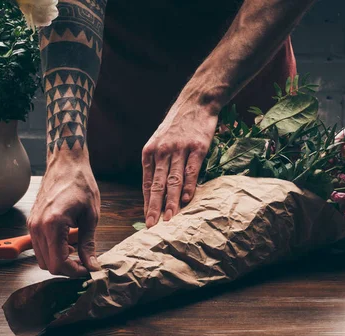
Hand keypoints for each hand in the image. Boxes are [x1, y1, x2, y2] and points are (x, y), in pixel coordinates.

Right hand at [28, 152, 100, 276]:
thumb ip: (88, 244)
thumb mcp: (91, 217)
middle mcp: (37, 227)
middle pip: (48, 265)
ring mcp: (32, 224)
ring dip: (59, 260)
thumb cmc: (81, 184)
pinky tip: (68, 241)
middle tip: (85, 262)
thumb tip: (92, 266)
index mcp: (52, 225)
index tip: (88, 269)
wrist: (66, 163)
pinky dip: (53, 250)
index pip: (58, 264)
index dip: (74, 272)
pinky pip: (39, 246)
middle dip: (67, 268)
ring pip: (42, 258)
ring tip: (78, 249)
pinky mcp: (31, 222)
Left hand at [142, 99, 217, 227]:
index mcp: (150, 152)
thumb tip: (156, 188)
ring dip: (171, 202)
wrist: (196, 101)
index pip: (147, 183)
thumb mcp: (159, 140)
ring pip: (173, 180)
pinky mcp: (198, 147)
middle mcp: (162, 151)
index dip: (147, 202)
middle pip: (157, 185)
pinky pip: (192, 170)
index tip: (147, 220)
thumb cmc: (177, 124)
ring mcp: (180, 149)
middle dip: (154, 207)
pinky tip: (188, 200)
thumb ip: (157, 162)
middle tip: (152, 225)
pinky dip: (189, 186)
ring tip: (169, 219)